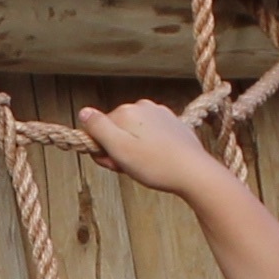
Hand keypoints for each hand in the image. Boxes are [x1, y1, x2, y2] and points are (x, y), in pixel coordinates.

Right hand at [70, 100, 225, 201]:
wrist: (194, 172)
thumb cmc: (155, 165)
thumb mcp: (119, 149)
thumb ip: (98, 128)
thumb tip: (83, 112)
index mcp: (126, 111)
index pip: (98, 129)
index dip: (102, 151)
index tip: (114, 164)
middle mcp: (142, 106)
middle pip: (116, 129)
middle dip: (118, 150)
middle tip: (130, 168)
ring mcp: (159, 113)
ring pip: (133, 132)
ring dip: (133, 150)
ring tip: (146, 166)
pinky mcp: (172, 123)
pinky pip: (150, 134)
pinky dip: (149, 147)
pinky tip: (158, 160)